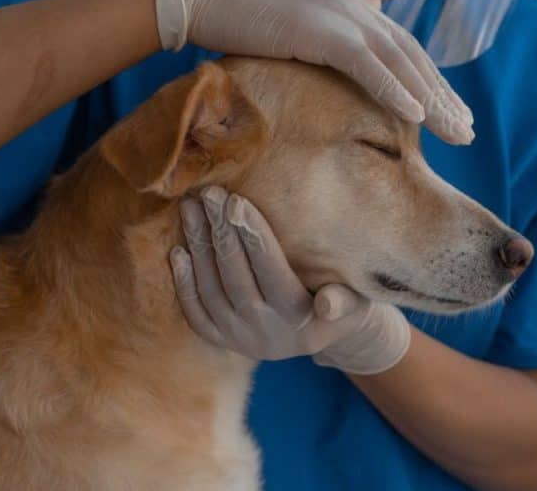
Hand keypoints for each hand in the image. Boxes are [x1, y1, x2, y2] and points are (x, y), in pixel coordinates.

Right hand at [153, 0, 473, 144]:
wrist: (206, 1)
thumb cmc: (245, 22)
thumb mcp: (300, 29)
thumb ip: (335, 35)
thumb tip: (368, 23)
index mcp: (354, 8)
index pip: (404, 49)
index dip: (431, 83)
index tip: (451, 114)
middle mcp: (357, 8)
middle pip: (412, 57)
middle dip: (442, 96)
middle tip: (466, 132)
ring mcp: (342, 16)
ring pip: (400, 63)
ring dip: (431, 100)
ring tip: (456, 133)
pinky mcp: (323, 31)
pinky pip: (369, 66)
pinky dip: (396, 91)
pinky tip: (418, 117)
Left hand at [170, 186, 410, 374]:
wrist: (323, 337)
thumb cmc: (345, 305)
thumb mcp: (357, 305)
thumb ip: (345, 301)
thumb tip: (328, 303)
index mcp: (300, 321)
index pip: (272, 272)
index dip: (253, 237)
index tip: (237, 201)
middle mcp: (266, 334)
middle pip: (236, 278)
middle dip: (221, 232)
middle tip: (208, 194)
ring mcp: (240, 339)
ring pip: (212, 291)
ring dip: (199, 247)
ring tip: (191, 209)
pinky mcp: (223, 341)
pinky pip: (197, 313)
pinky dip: (185, 284)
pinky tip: (178, 251)